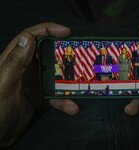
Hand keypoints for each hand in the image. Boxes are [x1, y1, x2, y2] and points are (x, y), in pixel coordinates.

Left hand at [0, 23, 78, 147]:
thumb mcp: (3, 84)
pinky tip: (72, 107)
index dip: (49, 29)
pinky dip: (65, 101)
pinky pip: (56, 95)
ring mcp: (35, 82)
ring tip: (81, 83)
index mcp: (15, 59)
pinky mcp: (41, 96)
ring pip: (56, 75)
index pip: (31, 36)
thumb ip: (15, 62)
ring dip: (69, 80)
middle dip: (64, 53)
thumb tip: (28, 38)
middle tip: (80, 55)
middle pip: (49, 53)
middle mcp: (27, 68)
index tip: (67, 32)